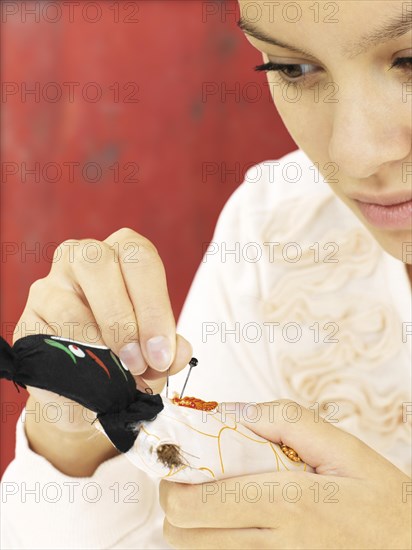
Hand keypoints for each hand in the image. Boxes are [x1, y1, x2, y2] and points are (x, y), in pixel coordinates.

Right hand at [15, 228, 191, 473]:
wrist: (88, 383)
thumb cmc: (127, 351)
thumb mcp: (154, 348)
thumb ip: (169, 349)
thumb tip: (179, 352)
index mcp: (123, 254)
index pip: (140, 259)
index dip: (154, 307)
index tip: (161, 354)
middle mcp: (84, 257)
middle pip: (100, 266)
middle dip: (124, 321)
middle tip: (139, 364)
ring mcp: (51, 284)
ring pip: (69, 306)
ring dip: (98, 346)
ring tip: (118, 375)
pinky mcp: (28, 318)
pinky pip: (46, 337)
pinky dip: (70, 360)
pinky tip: (89, 375)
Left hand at [160, 400, 411, 548]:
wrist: (409, 545)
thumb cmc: (378, 499)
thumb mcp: (340, 446)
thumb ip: (282, 420)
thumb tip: (230, 412)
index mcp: (285, 503)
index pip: (193, 502)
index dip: (174, 476)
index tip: (180, 453)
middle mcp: (272, 545)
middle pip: (182, 532)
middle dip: (178, 497)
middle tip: (196, 473)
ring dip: (194, 520)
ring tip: (219, 494)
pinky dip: (217, 538)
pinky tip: (237, 518)